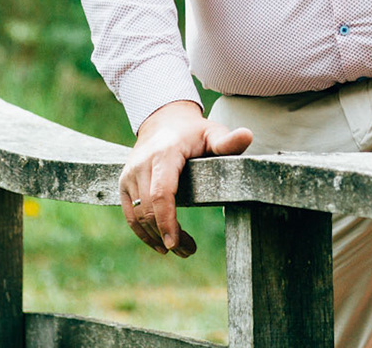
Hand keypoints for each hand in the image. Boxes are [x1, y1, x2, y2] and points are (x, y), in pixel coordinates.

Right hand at [118, 99, 252, 256]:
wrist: (163, 120)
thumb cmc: (193, 131)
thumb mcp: (212, 132)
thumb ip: (227, 141)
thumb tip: (248, 136)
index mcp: (164, 154)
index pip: (162, 193)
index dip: (167, 220)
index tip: (175, 244)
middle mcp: (142, 164)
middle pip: (148, 209)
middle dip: (167, 235)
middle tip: (188, 251)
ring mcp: (130, 174)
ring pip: (137, 215)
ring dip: (156, 237)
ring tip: (180, 250)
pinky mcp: (123, 183)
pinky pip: (129, 214)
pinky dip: (143, 232)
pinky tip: (160, 244)